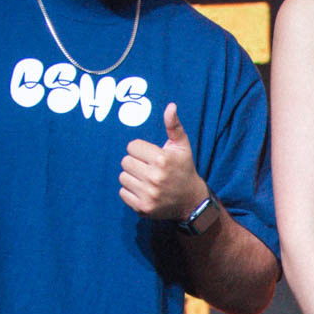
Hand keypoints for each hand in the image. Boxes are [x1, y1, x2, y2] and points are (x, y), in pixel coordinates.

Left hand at [119, 102, 205, 219]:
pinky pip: (122, 193)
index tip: (150, 156)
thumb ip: (173, 126)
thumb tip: (171, 106)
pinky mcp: (143, 207)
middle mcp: (155, 177)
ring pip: (122, 177)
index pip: (132, 146)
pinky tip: (142, 190)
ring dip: (131, 177)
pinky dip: (130, 192)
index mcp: (162, 159)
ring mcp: (148, 194)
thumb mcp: (182, 147)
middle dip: (135, 163)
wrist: (191, 201)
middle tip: (147, 168)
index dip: (140, 150)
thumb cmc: (184, 169)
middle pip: (125, 161)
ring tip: (145, 179)